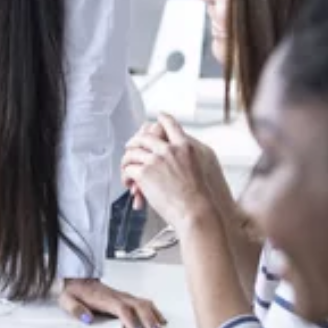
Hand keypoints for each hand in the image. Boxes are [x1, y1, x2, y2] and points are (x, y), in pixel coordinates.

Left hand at [60, 278, 165, 327]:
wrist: (77, 279)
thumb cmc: (74, 292)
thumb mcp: (67, 300)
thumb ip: (76, 310)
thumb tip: (87, 319)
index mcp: (104, 299)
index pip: (121, 309)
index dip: (130, 320)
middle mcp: (117, 296)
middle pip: (137, 305)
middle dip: (148, 319)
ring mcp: (123, 296)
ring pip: (143, 303)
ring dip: (153, 315)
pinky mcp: (126, 298)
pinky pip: (143, 303)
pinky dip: (153, 310)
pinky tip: (159, 319)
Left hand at [122, 116, 231, 232]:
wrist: (197, 211)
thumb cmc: (201, 197)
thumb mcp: (201, 167)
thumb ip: (188, 157)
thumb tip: (181, 155)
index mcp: (186, 147)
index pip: (171, 125)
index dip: (163, 119)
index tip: (158, 116)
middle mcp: (169, 150)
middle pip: (145, 137)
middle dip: (135, 141)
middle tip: (130, 146)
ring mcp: (155, 160)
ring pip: (133, 152)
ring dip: (127, 161)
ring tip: (126, 169)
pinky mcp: (144, 173)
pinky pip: (128, 169)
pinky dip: (126, 176)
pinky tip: (129, 183)